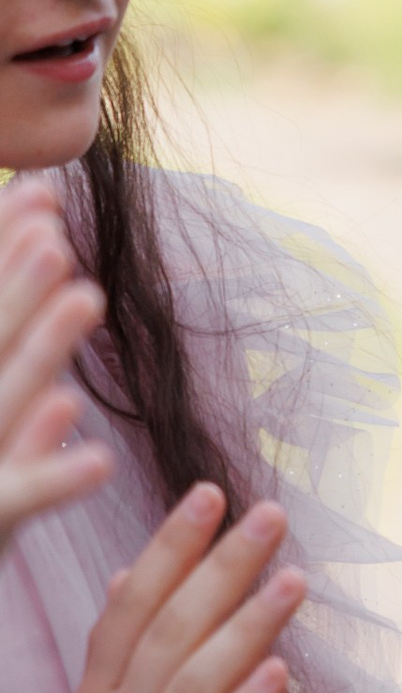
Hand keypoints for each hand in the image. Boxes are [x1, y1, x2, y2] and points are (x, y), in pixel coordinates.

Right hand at [0, 184, 111, 546]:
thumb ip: (16, 366)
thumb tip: (50, 293)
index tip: (39, 193)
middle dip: (16, 283)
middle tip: (59, 229)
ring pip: (1, 400)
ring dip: (43, 346)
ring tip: (89, 295)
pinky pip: (19, 499)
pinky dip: (56, 479)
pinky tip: (101, 461)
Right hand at [55, 489, 302, 692]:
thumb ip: (120, 658)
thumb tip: (120, 579)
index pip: (129, 608)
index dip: (168, 549)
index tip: (209, 495)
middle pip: (167, 632)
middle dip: (219, 567)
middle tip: (269, 515)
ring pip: (193, 684)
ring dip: (246, 626)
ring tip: (293, 577)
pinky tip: (279, 670)